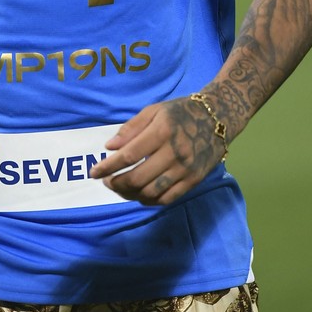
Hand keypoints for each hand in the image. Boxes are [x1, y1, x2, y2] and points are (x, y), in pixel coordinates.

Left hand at [89, 95, 225, 204]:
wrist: (218, 118)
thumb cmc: (180, 111)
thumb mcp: (154, 110)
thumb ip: (131, 128)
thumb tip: (110, 148)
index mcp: (162, 132)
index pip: (129, 156)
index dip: (108, 167)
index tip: (93, 172)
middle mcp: (174, 153)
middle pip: (138, 178)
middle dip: (116, 183)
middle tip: (106, 181)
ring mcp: (185, 170)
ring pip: (151, 193)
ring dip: (130, 194)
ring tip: (120, 188)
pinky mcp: (193, 181)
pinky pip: (167, 199)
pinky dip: (149, 200)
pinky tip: (139, 194)